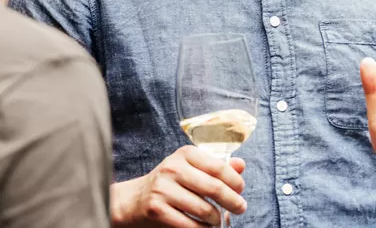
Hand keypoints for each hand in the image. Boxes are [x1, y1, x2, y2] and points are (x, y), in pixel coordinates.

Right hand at [111, 145, 246, 226]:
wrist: (135, 199)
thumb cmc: (170, 183)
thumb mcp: (191, 169)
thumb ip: (216, 166)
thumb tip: (241, 165)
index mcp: (185, 154)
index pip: (218, 166)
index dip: (234, 180)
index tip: (240, 189)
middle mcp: (172, 168)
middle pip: (213, 188)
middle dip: (233, 201)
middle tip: (241, 208)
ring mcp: (163, 189)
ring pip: (204, 209)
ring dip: (217, 219)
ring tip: (219, 220)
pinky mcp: (157, 209)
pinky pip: (189, 225)